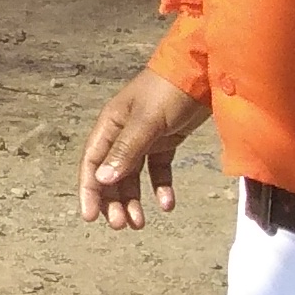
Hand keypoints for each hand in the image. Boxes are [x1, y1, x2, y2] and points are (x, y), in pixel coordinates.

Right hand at [77, 68, 206, 227]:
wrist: (205, 70)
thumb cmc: (170, 90)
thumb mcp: (147, 121)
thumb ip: (126, 150)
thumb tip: (102, 180)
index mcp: (110, 124)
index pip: (93, 162)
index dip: (90, 190)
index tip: (91, 217)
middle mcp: (123, 132)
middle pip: (112, 173)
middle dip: (114, 200)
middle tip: (122, 225)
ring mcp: (146, 137)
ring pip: (134, 175)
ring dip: (134, 199)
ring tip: (140, 223)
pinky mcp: (167, 140)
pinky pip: (159, 170)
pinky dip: (161, 187)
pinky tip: (168, 204)